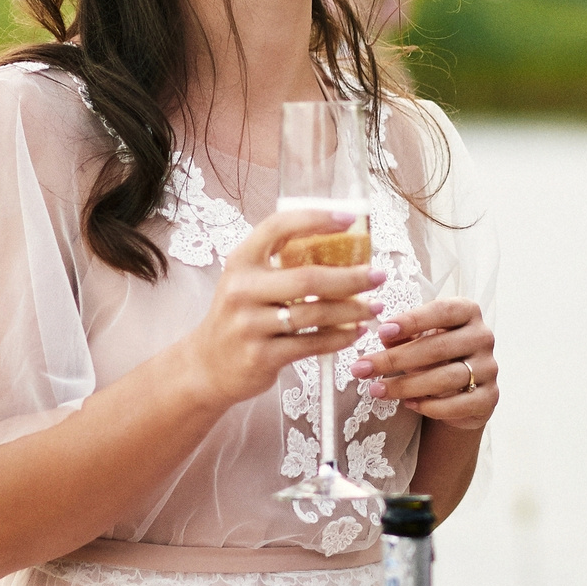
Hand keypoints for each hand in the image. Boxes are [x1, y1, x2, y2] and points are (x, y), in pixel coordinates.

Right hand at [180, 208, 382, 408]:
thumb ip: (280, 264)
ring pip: (315, 313)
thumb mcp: (248, 282)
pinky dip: (340, 338)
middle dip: (352, 277)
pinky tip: (356, 332)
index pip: (278, 227)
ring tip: (375, 307)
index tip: (349, 220)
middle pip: (308, 278)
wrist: (207, 366)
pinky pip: (312, 344)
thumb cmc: (239, 317)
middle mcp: (242, 289)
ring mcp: (250, 325)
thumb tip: (341, 248)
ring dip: (353, 310)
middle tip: (378, 275)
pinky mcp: (262, 356)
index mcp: (241, 261)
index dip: (315, 219)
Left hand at [353, 299, 497, 429]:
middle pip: (438, 347)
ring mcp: (490, 368)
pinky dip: (430, 406)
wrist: (463, 393)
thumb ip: (403, 335)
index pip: (442, 311)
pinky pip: (458, 404)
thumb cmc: (435, 357)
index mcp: (468, 312)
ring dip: (406, 385)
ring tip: (376, 390)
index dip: (412, 321)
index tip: (382, 331)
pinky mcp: (489, 398)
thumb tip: (384, 335)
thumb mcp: (419, 340)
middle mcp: (483, 337)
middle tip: (363, 368)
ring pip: (446, 378)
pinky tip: (408, 404)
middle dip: (395, 359)